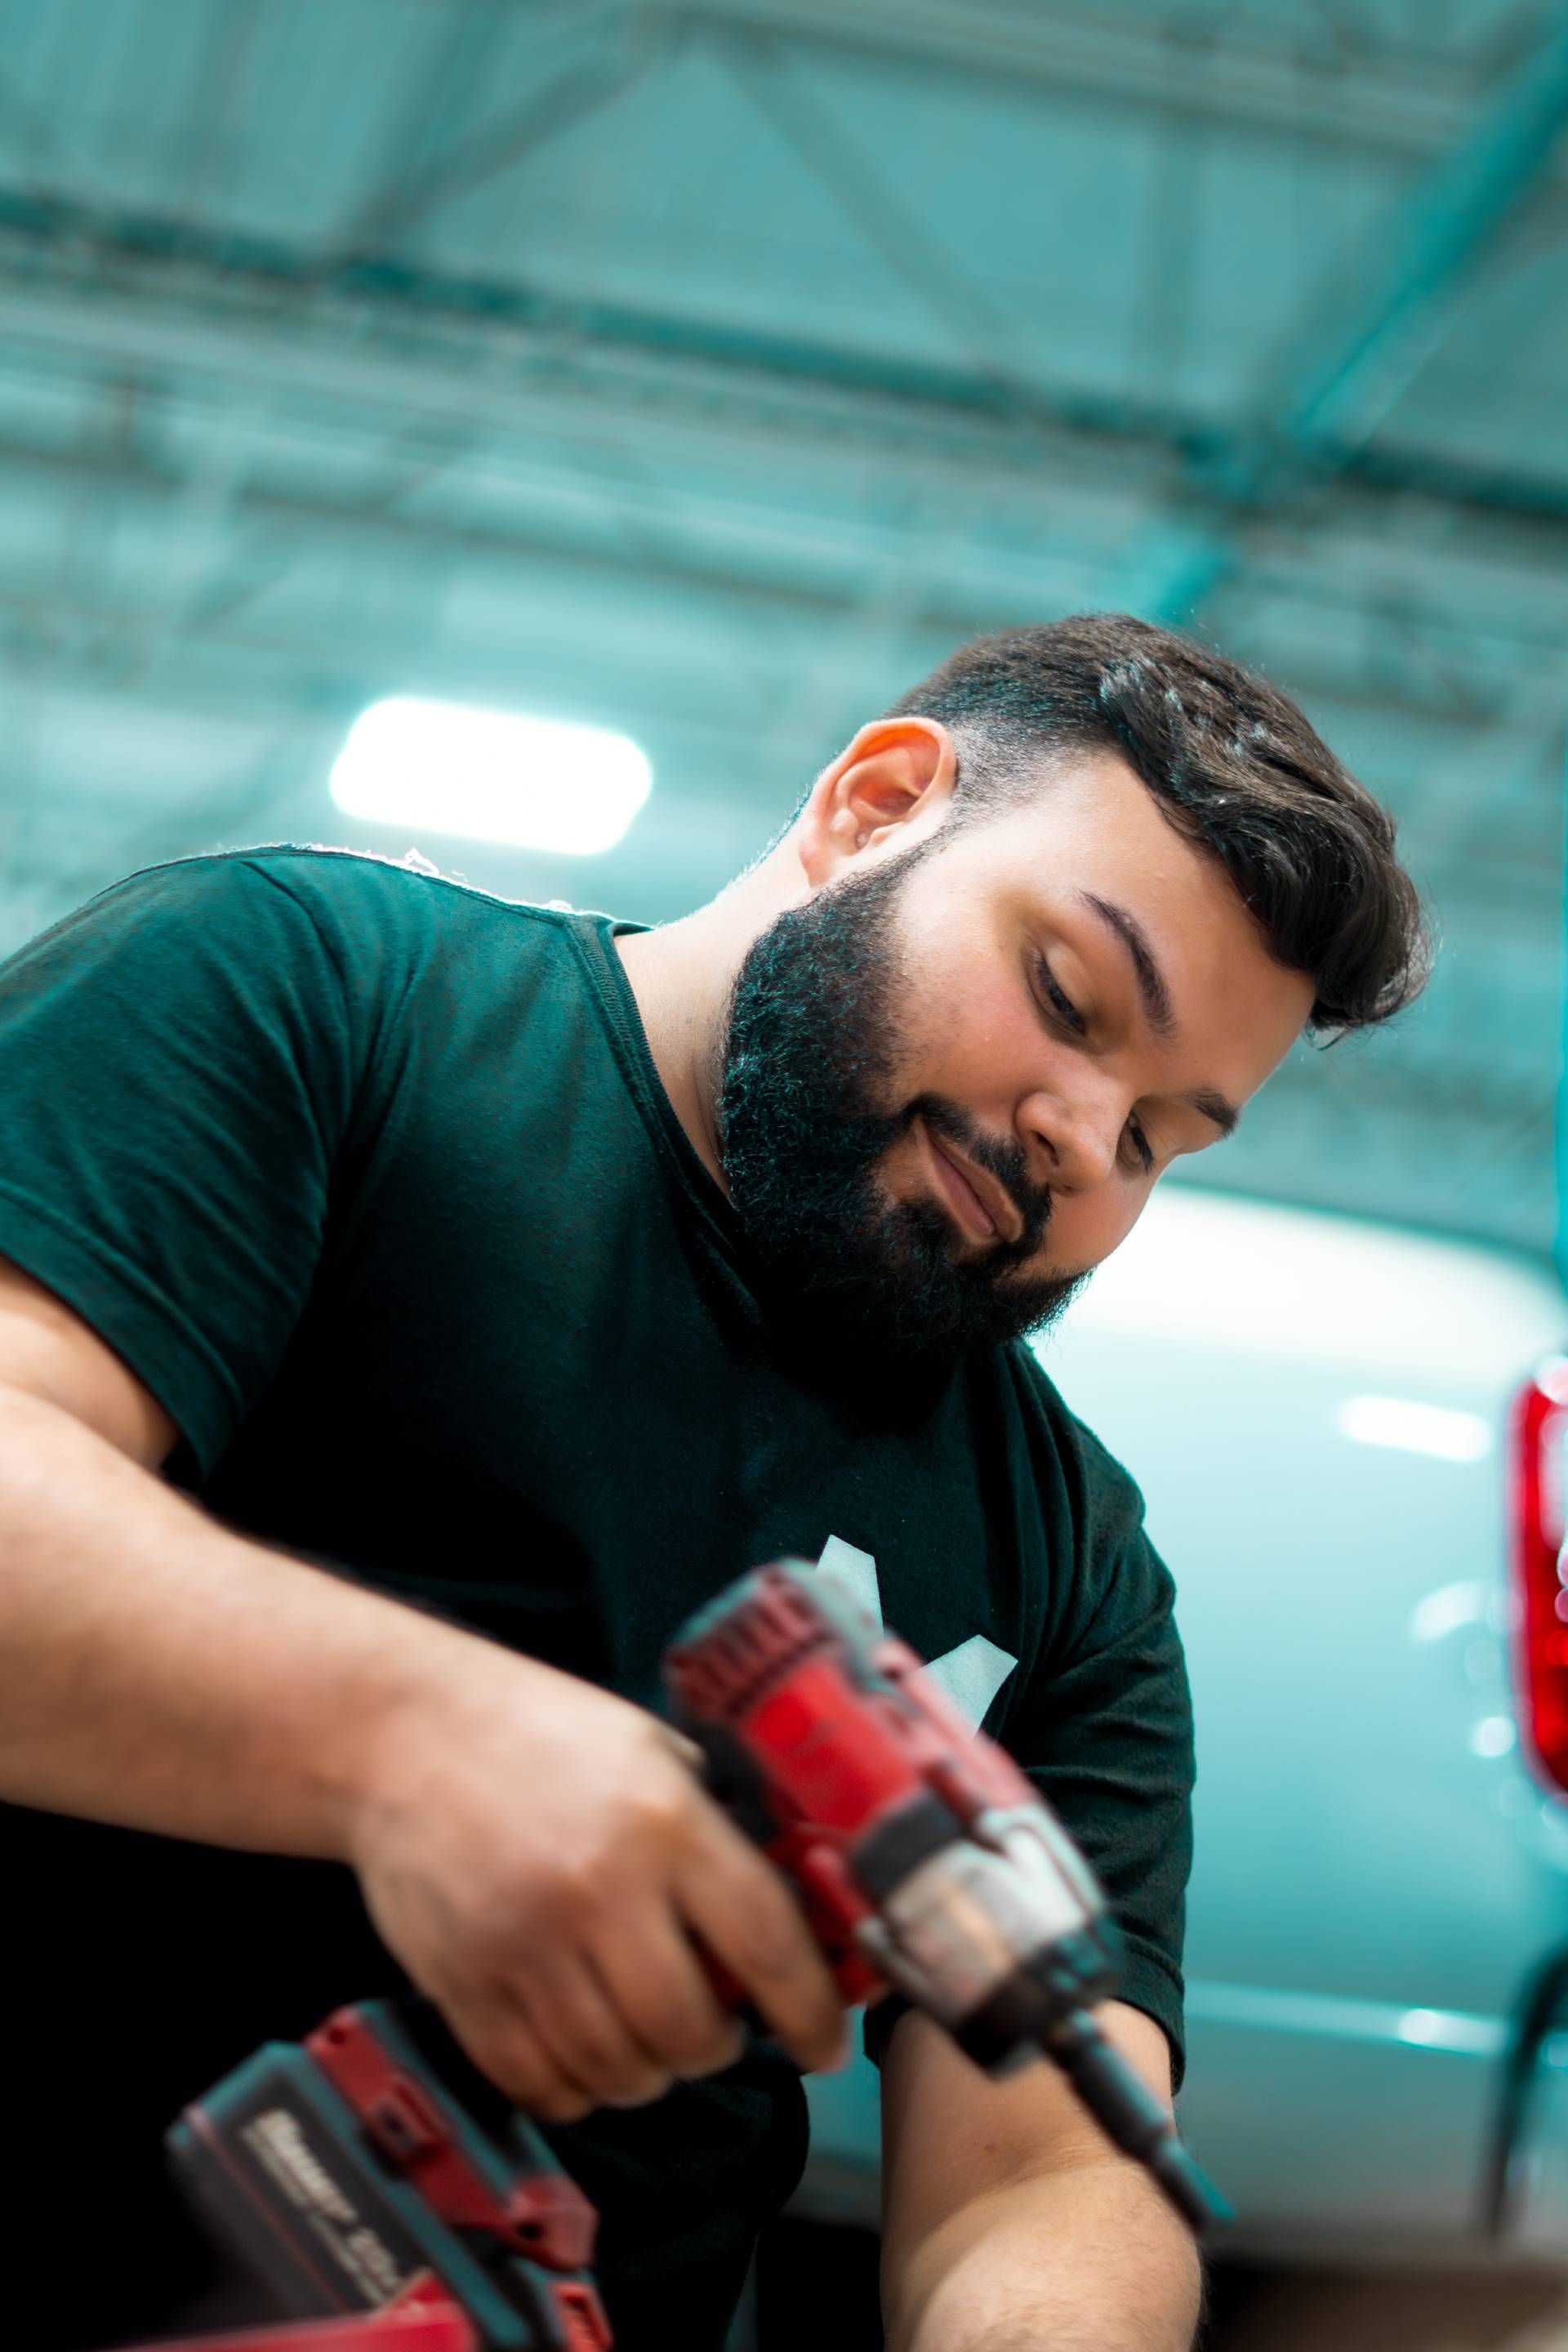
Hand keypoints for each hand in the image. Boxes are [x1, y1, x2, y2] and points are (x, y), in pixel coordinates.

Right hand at [345, 1645, 848, 2120]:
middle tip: (711, 2028)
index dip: (809, 2010)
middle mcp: (599, 1891)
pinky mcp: (464, 1986)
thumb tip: (779, 1915)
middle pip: (686, 2031)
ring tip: (645, 2040)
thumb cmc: (543, 1735)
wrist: (405, 1735)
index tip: (822, 2045)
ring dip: (645, 2073)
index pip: (765, 1941)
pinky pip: (538, 2081)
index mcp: (664, 1823)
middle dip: (713, 2047)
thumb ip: (711, 1832)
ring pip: (615, 2069)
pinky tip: (583, 2056)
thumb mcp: (653, 1752)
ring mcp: (526, 1946)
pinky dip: (574, 2088)